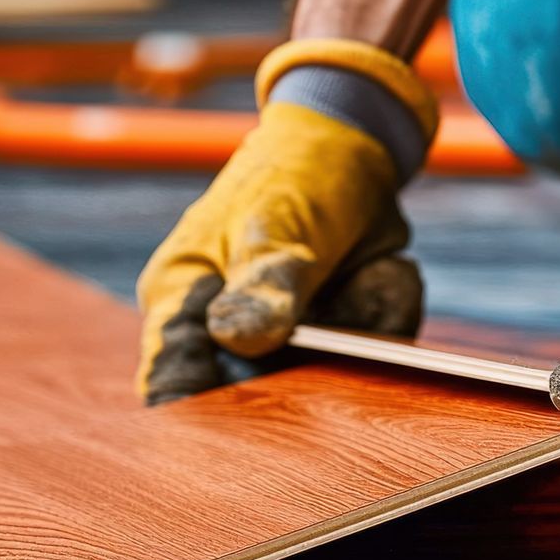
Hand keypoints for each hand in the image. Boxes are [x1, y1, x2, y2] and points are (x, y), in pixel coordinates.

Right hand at [136, 41, 437, 403]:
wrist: (357, 141)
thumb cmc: (293, 172)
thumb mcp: (277, 221)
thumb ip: (264, 283)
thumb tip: (236, 338)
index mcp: (182, 297)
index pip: (173, 378)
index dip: (204, 413)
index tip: (255, 418)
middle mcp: (227, 329)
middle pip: (258, 395)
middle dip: (309, 366)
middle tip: (334, 319)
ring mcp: (285, 337)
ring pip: (328, 376)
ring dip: (360, 320)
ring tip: (366, 266)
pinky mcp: (335, 336)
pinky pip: (372, 348)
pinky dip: (387, 304)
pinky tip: (384, 266)